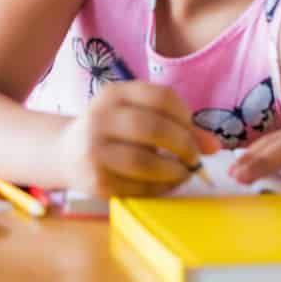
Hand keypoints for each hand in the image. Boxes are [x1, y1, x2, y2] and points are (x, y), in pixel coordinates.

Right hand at [56, 82, 220, 197]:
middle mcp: (100, 118)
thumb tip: (215, 146)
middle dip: (184, 145)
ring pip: (145, 161)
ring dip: (174, 171)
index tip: (193, 130)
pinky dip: (160, 188)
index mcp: (114, 94)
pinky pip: (137, 187)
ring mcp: (94, 150)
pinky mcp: (96, 180)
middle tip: (194, 157)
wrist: (65, 153)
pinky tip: (165, 184)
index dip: (186, 115)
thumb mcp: (136, 116)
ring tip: (183, 172)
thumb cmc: (112, 132)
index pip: (160, 97)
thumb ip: (176, 125)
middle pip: (153, 128)